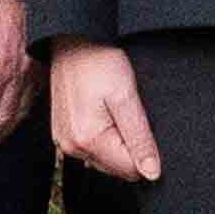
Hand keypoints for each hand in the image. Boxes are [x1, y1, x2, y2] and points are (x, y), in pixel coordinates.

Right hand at [46, 40, 157, 182]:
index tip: (142, 123)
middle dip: (129, 147)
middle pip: (116, 168)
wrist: (73, 40)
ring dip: (117, 141)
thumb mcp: (126, 97)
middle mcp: (71, 147)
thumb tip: (152, 174)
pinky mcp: (63, 132)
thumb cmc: (99, 62)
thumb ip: (139, 139)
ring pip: (105, 159)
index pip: (130, 170)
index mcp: (88, 141)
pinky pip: (91, 147)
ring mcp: (64, 141)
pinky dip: (103, 136)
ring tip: (116, 109)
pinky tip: (104, 112)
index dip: (145, 152)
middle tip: (129, 113)